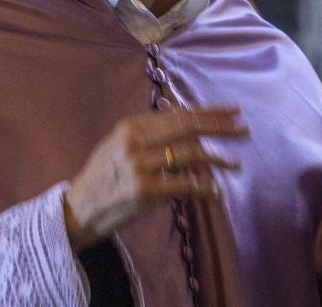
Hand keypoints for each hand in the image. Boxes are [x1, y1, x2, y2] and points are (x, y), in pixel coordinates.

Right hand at [60, 107, 246, 249]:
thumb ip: (150, 134)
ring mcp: (139, 166)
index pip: (180, 114)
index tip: (233, 112)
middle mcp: (135, 141)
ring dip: (218, 160)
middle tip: (244, 130)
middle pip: (189, 128)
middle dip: (221, 128)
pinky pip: (183, 186)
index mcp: (131, 126)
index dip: (210, 113)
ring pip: (190, 156)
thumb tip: (188, 124)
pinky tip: (215, 191)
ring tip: (235, 165)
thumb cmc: (103, 177)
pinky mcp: (143, 192)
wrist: (77, 209)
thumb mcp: (120, 145)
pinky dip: (203, 188)